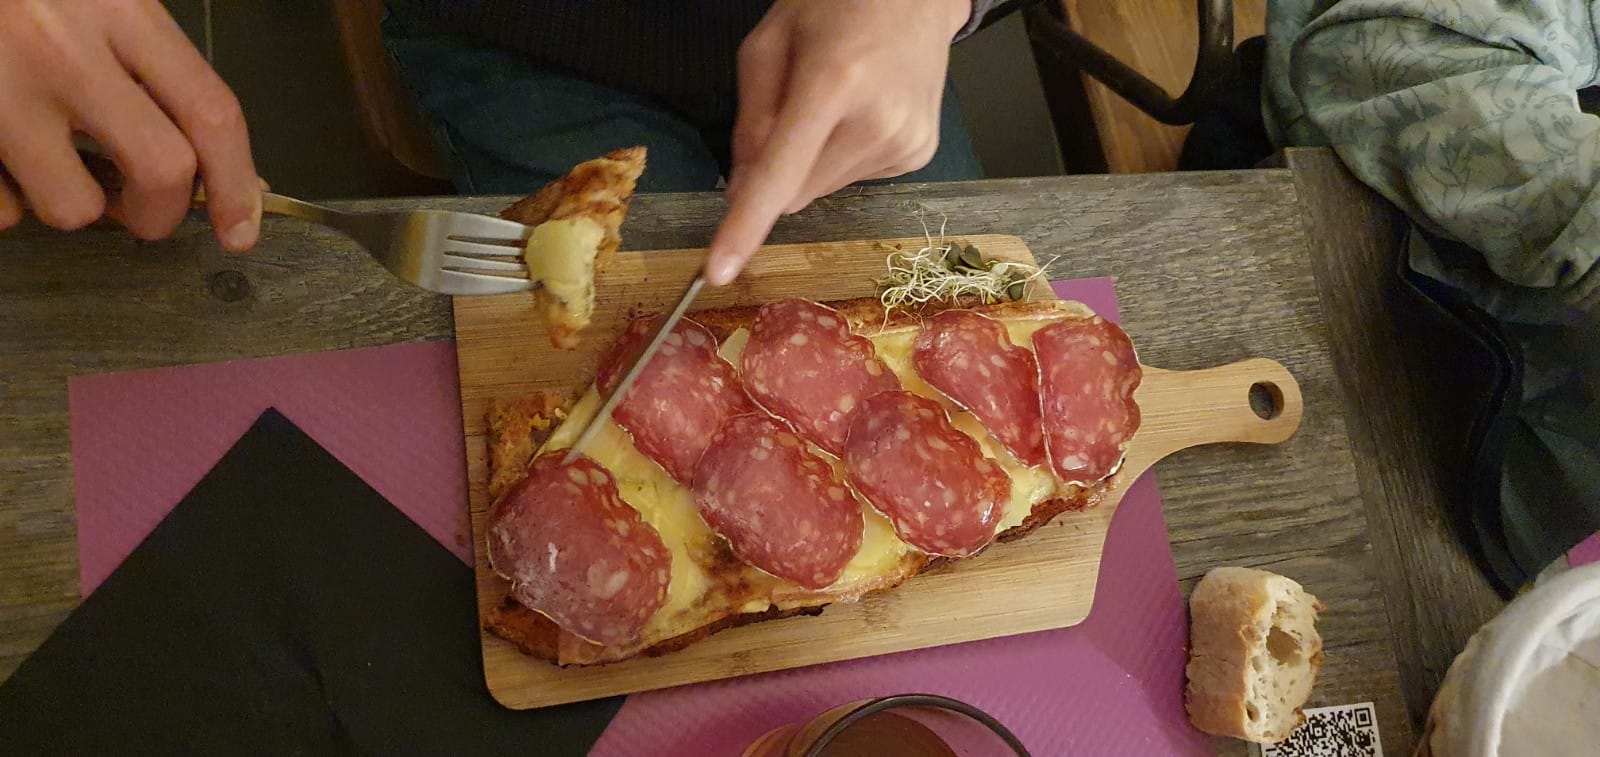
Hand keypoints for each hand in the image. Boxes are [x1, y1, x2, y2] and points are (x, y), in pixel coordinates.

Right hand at [0, 0, 260, 251]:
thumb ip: (154, 70)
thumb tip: (214, 167)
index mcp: (117, 9)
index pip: (210, 111)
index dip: (237, 183)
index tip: (240, 230)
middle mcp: (62, 50)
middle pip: (161, 170)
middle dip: (159, 212)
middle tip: (141, 209)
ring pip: (72, 205)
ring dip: (71, 202)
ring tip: (47, 161)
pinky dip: (5, 199)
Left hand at [706, 0, 969, 285]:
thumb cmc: (837, 3)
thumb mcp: (769, 40)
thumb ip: (750, 117)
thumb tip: (742, 189)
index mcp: (834, 82)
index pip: (782, 174)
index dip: (746, 226)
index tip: (719, 270)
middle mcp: (877, 122)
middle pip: (797, 193)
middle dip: (778, 172)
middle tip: (792, 110)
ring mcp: (905, 143)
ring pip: (823, 190)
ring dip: (813, 162)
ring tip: (838, 101)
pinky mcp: (920, 155)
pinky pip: (855, 179)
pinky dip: (843, 157)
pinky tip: (861, 112)